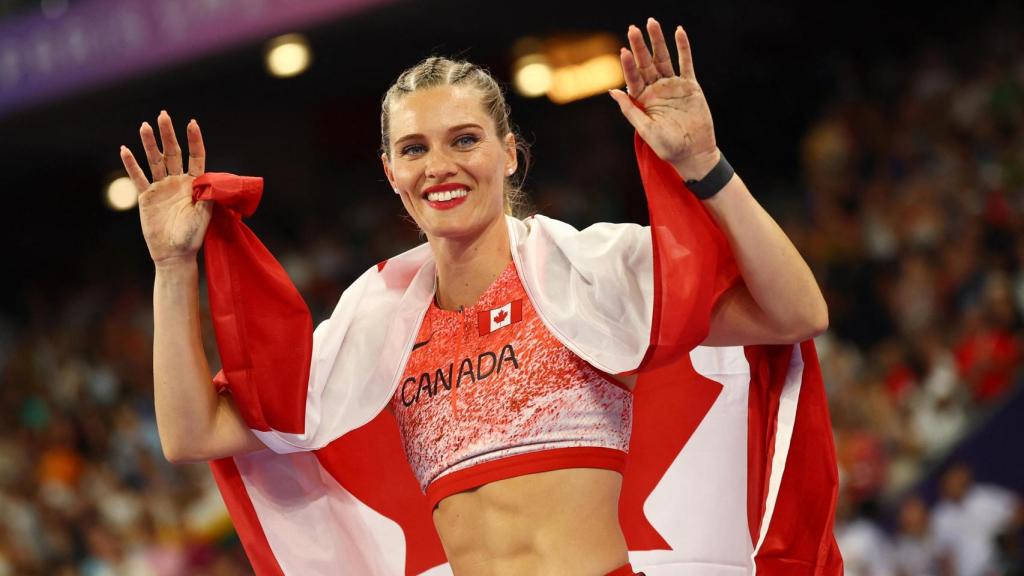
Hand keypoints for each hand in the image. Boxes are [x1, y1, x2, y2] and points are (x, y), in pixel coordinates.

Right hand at [120, 111, 211, 267]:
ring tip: (145, 126)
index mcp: (196, 184)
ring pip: (155, 161)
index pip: (196, 156)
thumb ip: (206, 196)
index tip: (192, 123)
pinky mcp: (147, 196)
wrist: (175, 254)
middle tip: (163, 115)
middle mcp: (179, 182)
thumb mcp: (205, 214)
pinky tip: (125, 149)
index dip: (194, 140)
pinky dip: (131, 164)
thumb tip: (208, 179)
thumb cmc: (193, 236)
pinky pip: (138, 177)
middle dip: (168, 135)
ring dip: (150, 144)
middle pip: (173, 153)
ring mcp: (162, 187)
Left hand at [609, 18, 719, 179]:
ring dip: (658, 41)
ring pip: (664, 59)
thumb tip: (613, 92)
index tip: (623, 51)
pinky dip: (683, 48)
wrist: (693, 153)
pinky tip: (679, 32)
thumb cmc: (667, 147)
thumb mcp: (645, 130)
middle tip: (633, 29)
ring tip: (652, 23)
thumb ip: (630, 110)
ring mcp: (673, 86)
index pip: (633, 78)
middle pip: (646, 63)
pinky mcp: (690, 86)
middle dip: (640, 46)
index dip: (628, 65)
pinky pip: (686, 63)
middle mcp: (656, 90)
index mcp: (643, 100)